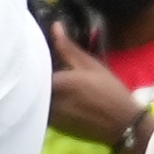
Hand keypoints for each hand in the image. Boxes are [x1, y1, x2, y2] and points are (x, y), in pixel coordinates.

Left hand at [44, 20, 147, 151]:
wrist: (122, 125)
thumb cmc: (108, 91)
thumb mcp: (90, 65)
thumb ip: (68, 48)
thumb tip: (55, 26)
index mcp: (56, 83)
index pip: (32, 67)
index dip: (31, 59)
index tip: (34, 51)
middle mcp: (48, 101)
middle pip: (32, 84)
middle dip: (34, 74)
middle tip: (39, 64)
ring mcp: (49, 116)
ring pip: (36, 98)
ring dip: (38, 89)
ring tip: (47, 79)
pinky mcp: (53, 127)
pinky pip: (42, 110)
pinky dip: (44, 102)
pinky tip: (56, 96)